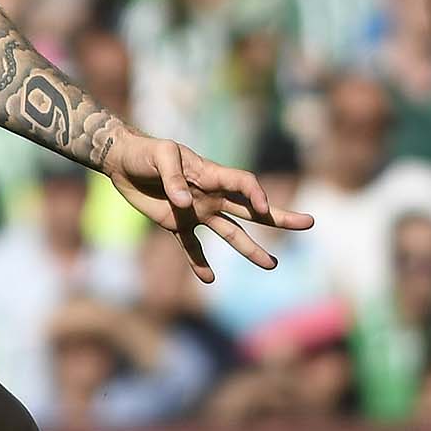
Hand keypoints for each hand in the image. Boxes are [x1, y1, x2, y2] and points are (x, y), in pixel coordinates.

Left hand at [104, 131, 311, 281]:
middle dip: (279, 217)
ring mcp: (197, 212)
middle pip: (251, 209)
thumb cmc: (144, 152)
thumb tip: (184, 203)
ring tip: (271, 265)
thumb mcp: (160, 156)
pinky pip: (192, 247)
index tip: (262, 209)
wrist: (122, 161)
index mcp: (210, 174)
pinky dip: (200, 263)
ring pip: (230, 232)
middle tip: (309, 223)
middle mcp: (210, 195)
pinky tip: (209, 278)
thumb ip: (173, 177)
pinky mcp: (176, 225)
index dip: (256, 195)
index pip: (243, 184)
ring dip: (250, 248)